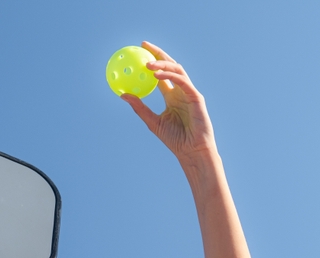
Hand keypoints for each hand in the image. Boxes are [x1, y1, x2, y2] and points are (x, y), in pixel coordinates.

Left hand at [121, 42, 215, 161]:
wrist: (192, 151)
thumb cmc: (175, 140)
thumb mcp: (153, 122)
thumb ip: (139, 107)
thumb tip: (123, 95)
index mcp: (171, 96)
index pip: (161, 74)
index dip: (151, 61)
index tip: (138, 52)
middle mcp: (180, 91)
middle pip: (170, 65)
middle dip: (158, 53)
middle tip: (143, 45)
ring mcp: (189, 93)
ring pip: (177, 70)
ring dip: (162, 63)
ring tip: (147, 63)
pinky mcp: (196, 97)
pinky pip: (182, 82)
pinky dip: (170, 76)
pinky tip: (156, 75)